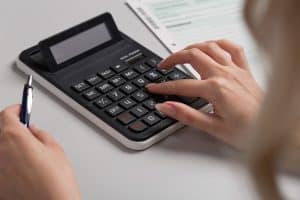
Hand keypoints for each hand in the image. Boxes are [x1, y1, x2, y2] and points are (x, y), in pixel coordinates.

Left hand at [0, 105, 80, 199]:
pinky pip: (2, 166)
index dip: (16, 110)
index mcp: (14, 138)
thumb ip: (41, 135)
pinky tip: (23, 169)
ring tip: (27, 152)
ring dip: (10, 145)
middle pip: (0, 131)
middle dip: (12, 127)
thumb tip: (34, 131)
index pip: (7, 114)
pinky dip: (8, 163)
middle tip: (25, 130)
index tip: (21, 109)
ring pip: (1, 149)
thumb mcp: (56, 150)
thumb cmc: (56, 183)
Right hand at [147, 40, 262, 147]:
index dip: (163, 86)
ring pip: (210, 46)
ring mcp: (235, 69)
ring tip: (181, 53)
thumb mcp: (213, 127)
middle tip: (163, 65)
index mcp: (215, 89)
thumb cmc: (248, 131)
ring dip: (192, 47)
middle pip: (193, 55)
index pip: (181, 85)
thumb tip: (165, 106)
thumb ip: (186, 115)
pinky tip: (211, 46)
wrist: (273, 129)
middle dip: (173, 58)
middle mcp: (225, 74)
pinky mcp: (244, 70)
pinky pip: (232, 48)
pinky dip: (219, 43)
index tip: (152, 87)